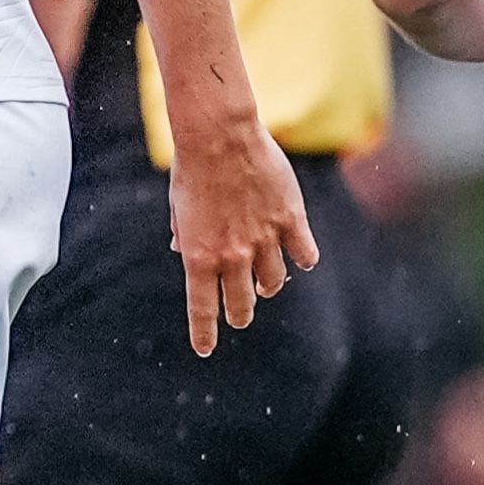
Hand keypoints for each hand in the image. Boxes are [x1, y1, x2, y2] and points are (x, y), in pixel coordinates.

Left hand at [165, 112, 320, 359]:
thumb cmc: (192, 168)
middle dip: (241, 314)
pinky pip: (304, 253)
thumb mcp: (179, 207)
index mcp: (199, 256)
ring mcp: (265, 239)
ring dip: (269, 287)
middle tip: (241, 315)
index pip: (202, 310)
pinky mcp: (290, 219)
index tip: (205, 349)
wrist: (219, 135)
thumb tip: (181, 252)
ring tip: (268, 285)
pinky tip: (301, 258)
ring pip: (274, 281)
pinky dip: (303, 259)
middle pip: (241, 303)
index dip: (205, 333)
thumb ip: (184, 235)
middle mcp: (233, 255)